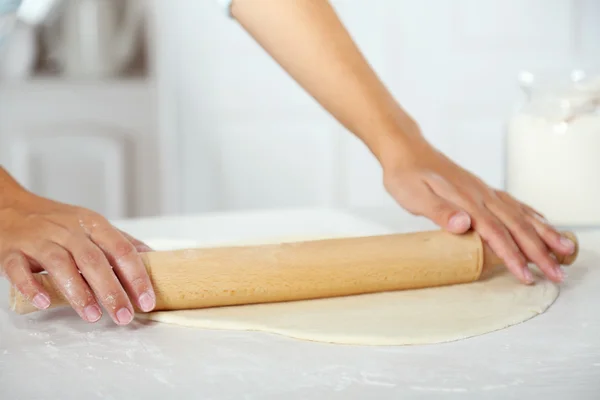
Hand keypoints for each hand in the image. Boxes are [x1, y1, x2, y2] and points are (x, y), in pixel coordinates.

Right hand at [0, 190, 155, 323]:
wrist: (9, 208)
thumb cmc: (57, 222)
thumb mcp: (92, 225)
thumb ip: (120, 242)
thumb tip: (154, 258)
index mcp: (93, 224)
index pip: (121, 249)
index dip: (137, 276)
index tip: (147, 300)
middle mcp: (68, 230)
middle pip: (94, 260)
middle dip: (112, 291)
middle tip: (124, 316)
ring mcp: (39, 240)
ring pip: (60, 265)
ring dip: (78, 292)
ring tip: (93, 316)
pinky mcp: (12, 252)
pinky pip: (19, 270)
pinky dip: (31, 286)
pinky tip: (44, 303)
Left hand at [381, 127, 575, 284]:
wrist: (405, 150)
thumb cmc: (406, 175)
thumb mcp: (414, 196)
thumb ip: (440, 211)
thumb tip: (465, 225)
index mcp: (467, 201)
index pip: (496, 233)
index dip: (513, 256)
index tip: (527, 276)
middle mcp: (481, 195)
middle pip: (517, 226)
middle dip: (540, 251)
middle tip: (558, 274)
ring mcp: (483, 191)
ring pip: (521, 214)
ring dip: (544, 234)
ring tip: (565, 250)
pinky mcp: (481, 189)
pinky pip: (513, 203)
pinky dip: (531, 214)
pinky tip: (542, 221)